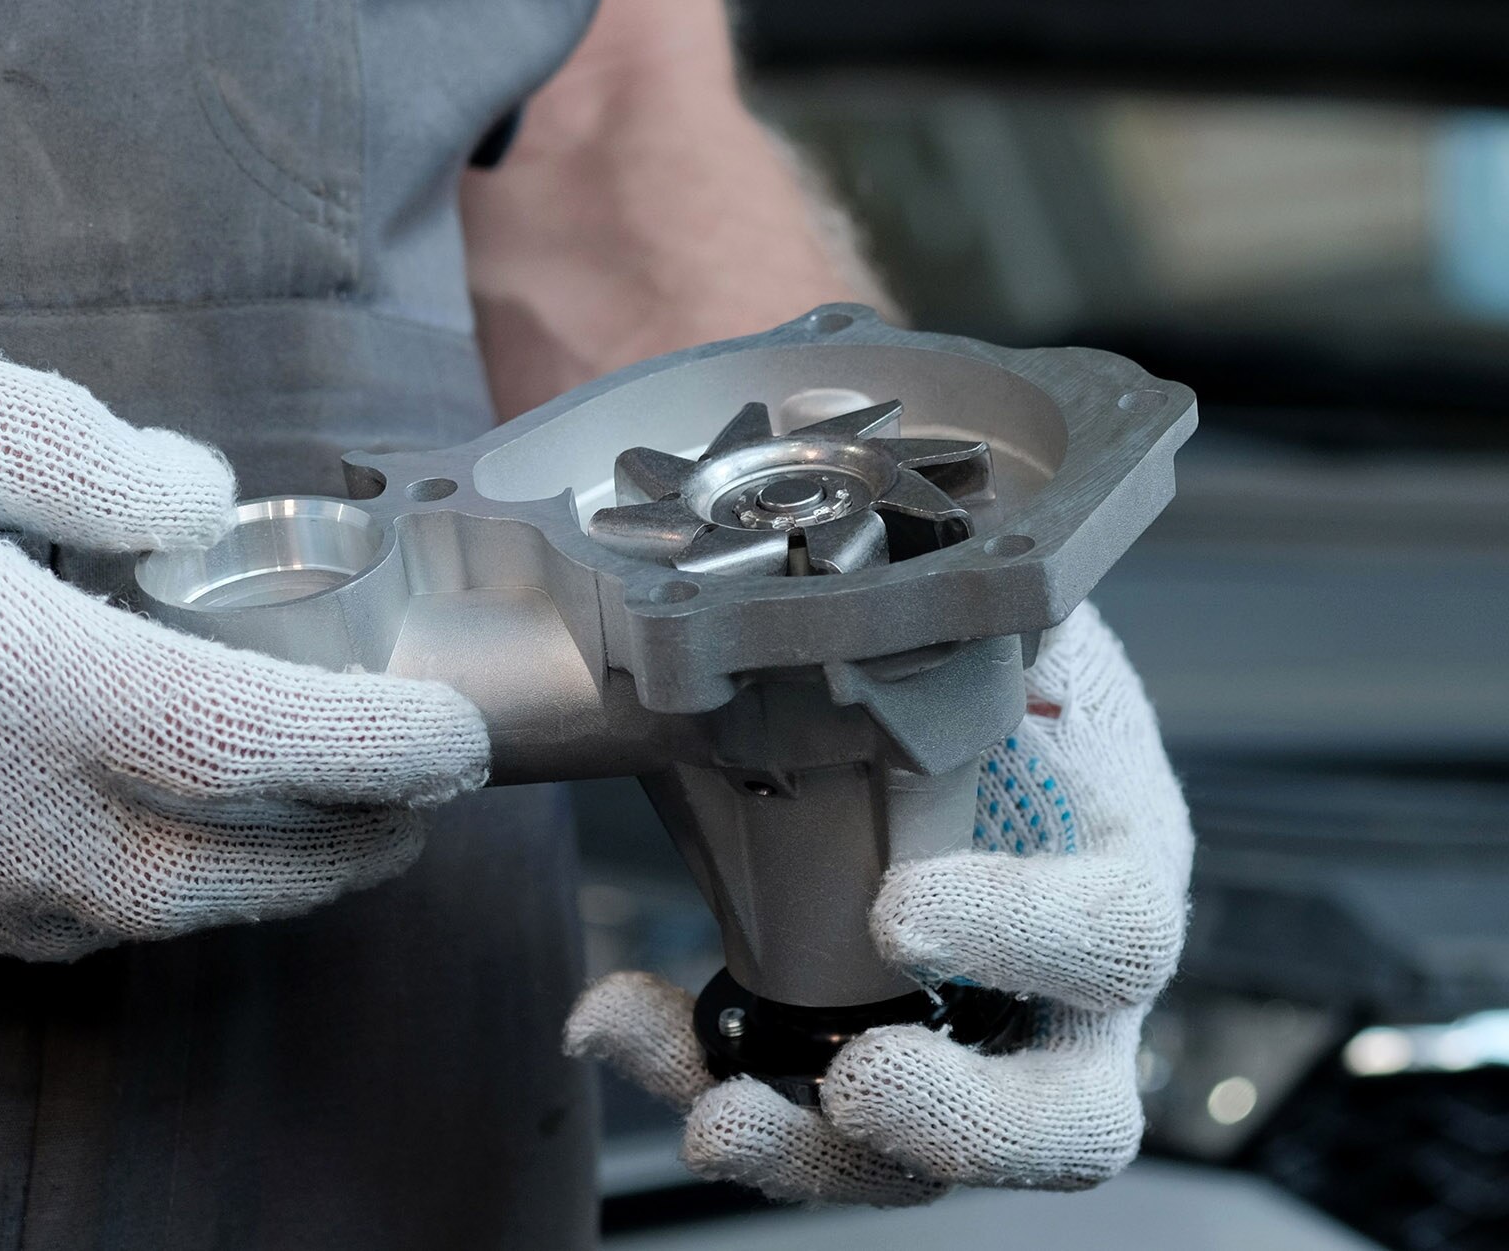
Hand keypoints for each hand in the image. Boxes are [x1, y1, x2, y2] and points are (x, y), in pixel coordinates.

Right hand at [0, 314, 487, 958]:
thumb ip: (85, 455)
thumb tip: (202, 507)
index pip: (241, 744)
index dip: (374, 753)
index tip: (457, 742)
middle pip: (206, 875)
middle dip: (342, 852)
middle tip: (421, 807)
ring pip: (121, 922)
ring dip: (247, 889)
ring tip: (323, 833)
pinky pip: (24, 924)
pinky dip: (131, 903)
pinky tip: (159, 850)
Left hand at [566, 605, 1190, 1202]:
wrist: (978, 722)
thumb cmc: (1009, 686)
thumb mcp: (1020, 638)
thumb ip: (988, 625)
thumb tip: (916, 583)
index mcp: (1117, 866)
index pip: (1111, 931)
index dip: (1021, 936)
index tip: (901, 915)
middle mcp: (1069, 993)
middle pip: (1067, 1118)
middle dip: (962, 1124)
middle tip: (859, 1088)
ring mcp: (974, 1048)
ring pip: (924, 1158)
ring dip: (806, 1149)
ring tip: (708, 1116)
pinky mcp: (871, 1063)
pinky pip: (801, 1105)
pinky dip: (702, 1073)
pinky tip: (624, 1023)